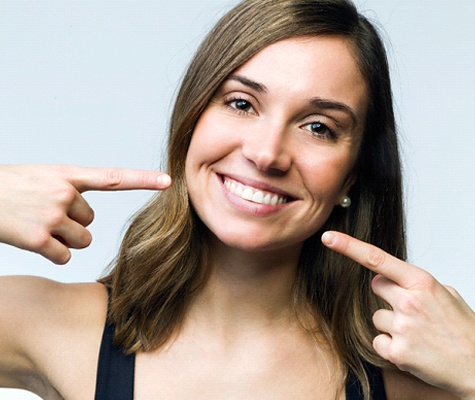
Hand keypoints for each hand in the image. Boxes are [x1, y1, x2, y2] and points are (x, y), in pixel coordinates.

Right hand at [0, 165, 170, 264]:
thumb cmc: (8, 187)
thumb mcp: (40, 177)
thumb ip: (68, 188)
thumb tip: (86, 215)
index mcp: (66, 175)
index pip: (113, 178)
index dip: (143, 180)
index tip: (168, 181)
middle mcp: (63, 193)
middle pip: (90, 221)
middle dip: (71, 222)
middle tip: (44, 212)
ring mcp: (51, 216)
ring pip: (82, 240)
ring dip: (64, 239)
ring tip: (38, 225)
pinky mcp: (38, 239)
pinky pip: (65, 255)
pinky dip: (53, 253)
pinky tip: (33, 240)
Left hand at [322, 231, 474, 398]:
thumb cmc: (463, 330)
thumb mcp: (446, 294)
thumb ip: (416, 283)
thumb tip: (391, 278)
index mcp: (422, 283)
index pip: (377, 259)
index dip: (349, 246)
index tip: (328, 237)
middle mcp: (409, 302)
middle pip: (375, 286)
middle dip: (388, 294)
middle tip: (412, 309)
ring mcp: (403, 327)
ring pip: (376, 317)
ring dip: (391, 324)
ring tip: (418, 334)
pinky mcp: (397, 351)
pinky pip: (378, 340)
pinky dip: (391, 346)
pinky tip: (412, 349)